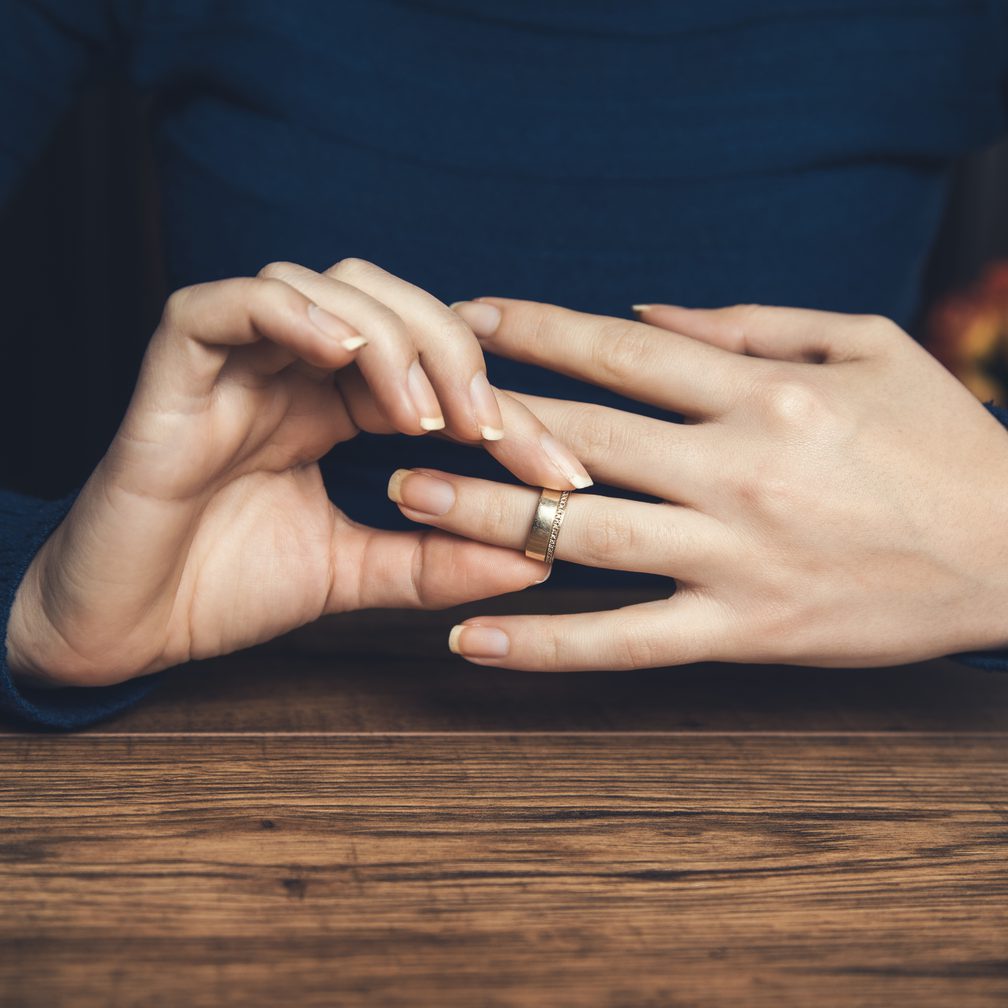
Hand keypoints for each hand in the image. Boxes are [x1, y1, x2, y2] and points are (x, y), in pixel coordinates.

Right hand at [6, 261, 591, 687]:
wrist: (127, 629)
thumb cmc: (228, 590)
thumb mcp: (357, 574)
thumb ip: (439, 560)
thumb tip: (539, 558)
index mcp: (334, 407)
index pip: (435, 374)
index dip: (505, 412)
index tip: (559, 474)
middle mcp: (293, 370)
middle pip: (394, 306)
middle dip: (458, 358)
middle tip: (494, 430)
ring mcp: (237, 359)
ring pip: (327, 286)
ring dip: (390, 339)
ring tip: (421, 414)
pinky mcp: (177, 362)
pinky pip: (233, 303)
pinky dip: (295, 315)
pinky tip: (344, 357)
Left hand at [390, 298, 1007, 669]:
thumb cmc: (938, 439)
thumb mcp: (862, 346)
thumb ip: (747, 323)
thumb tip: (643, 306)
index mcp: (762, 394)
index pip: (620, 350)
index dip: (534, 329)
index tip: (466, 316)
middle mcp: (736, 471)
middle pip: (580, 437)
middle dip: (481, 421)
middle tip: (400, 414)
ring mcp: (735, 558)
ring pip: (584, 535)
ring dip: (487, 516)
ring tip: (406, 501)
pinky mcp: (746, 632)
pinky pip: (625, 642)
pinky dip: (544, 644)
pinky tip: (471, 639)